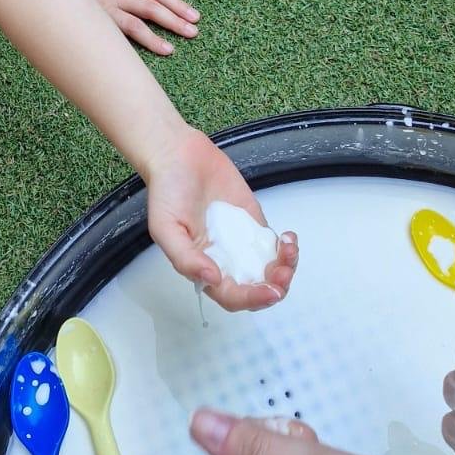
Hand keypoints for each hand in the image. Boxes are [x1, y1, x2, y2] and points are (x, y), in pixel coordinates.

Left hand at [66, 0, 198, 56]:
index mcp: (105, 9)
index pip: (134, 28)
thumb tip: (110, 48)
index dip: (152, 40)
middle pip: (151, 11)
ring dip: (177, 4)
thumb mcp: (78, 14)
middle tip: (192, 32)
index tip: (170, 49)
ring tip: (194, 16)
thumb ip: (97, 27)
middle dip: (174, 23)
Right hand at [142, 125, 297, 310]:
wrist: (180, 156)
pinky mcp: (254, 223)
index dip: (252, 298)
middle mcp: (225, 260)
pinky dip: (287, 247)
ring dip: (286, 267)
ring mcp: (242, 242)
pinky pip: (275, 244)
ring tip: (289, 250)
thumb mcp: (165, 227)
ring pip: (270, 269)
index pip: (232, 296)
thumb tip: (212, 279)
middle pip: (256, 287)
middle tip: (284, 273)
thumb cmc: (167, 192)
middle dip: (275, 286)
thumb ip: (185, 258)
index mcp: (203, 268)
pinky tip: (288, 238)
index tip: (269, 291)